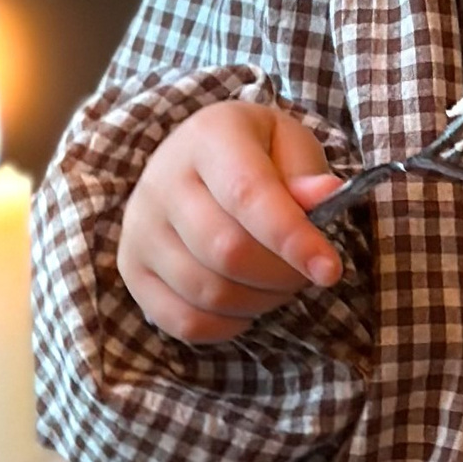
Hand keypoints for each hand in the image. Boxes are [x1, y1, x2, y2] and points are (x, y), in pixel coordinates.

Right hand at [117, 99, 345, 343]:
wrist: (197, 158)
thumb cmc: (257, 154)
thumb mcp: (289, 146)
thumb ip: (306, 175)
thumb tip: (325, 195)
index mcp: (209, 136)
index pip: (247, 194)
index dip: (291, 238)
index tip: (330, 271)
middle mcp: (162, 180)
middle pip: (226, 251)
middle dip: (282, 275)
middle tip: (305, 272)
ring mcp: (140, 227)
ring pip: (207, 292)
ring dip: (259, 302)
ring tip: (276, 283)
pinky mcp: (132, 269)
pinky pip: (183, 321)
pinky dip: (227, 325)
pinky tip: (245, 303)